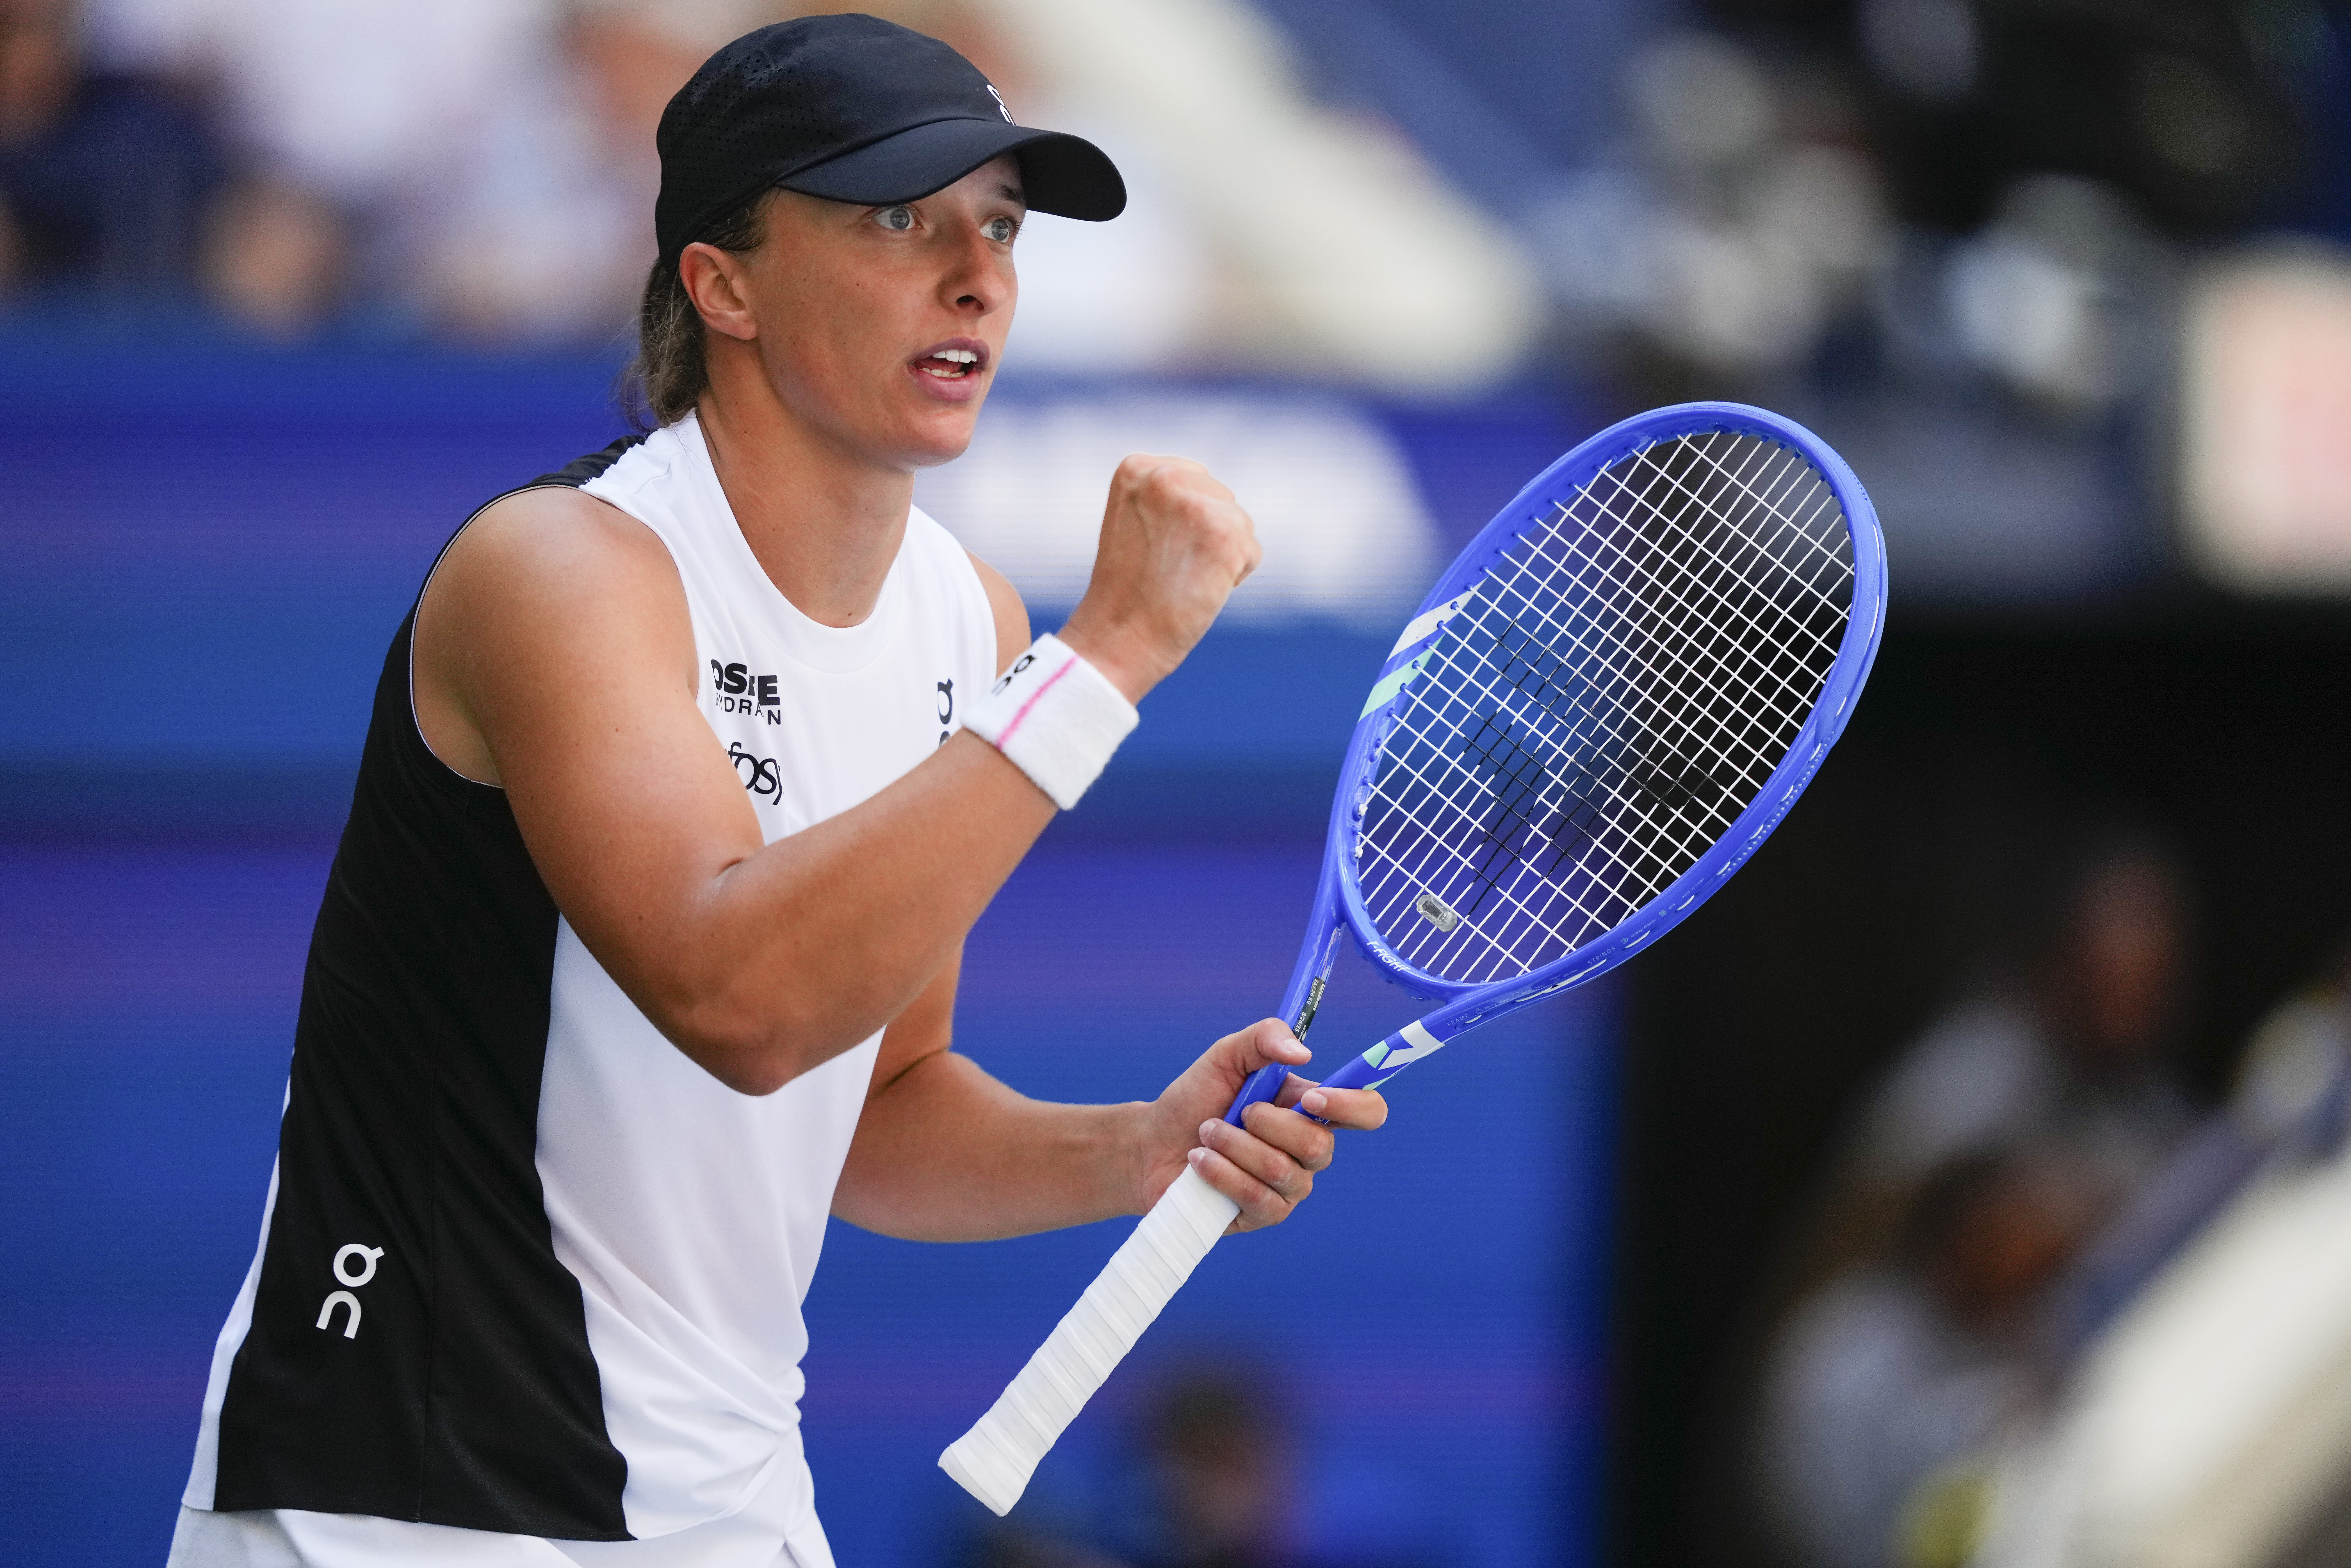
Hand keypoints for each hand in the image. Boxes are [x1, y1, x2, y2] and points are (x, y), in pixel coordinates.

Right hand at [1057, 454, 1260, 703]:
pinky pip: (1251, 553)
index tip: (1155, 548)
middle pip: (1221, 498)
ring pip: (1240, 524)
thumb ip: (1169, 496)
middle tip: (1169, 568)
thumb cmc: (1127, 591)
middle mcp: (1165, 477)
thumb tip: (1215, 494)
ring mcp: (1197, 505)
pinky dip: (1234, 576)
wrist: (1119, 639)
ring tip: (1182, 578)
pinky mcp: (1226, 536)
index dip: (1185, 520)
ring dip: (1221, 555)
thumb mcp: (1136, 521)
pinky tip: (1199, 590)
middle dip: (1206, 534)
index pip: (1195, 479)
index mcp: (1136, 468)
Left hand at [1130, 1019, 1387, 1233]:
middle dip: (1268, 1123)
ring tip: (1206, 1132)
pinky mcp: (1263, 1214)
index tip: (1310, 1097)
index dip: (1352, 1105)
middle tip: (1235, 1111)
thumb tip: (1303, 1052)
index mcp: (1310, 1109)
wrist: (1152, 1143)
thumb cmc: (1195, 1098)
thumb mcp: (1225, 1055)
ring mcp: (1289, 1187)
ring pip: (1282, 1171)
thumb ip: (1264, 1038)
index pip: (1365, 1111)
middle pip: (1319, 1145)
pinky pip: (1257, 1198)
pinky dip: (1222, 1173)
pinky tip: (1200, 1162)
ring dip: (1235, 1145)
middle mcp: (1308, 1150)